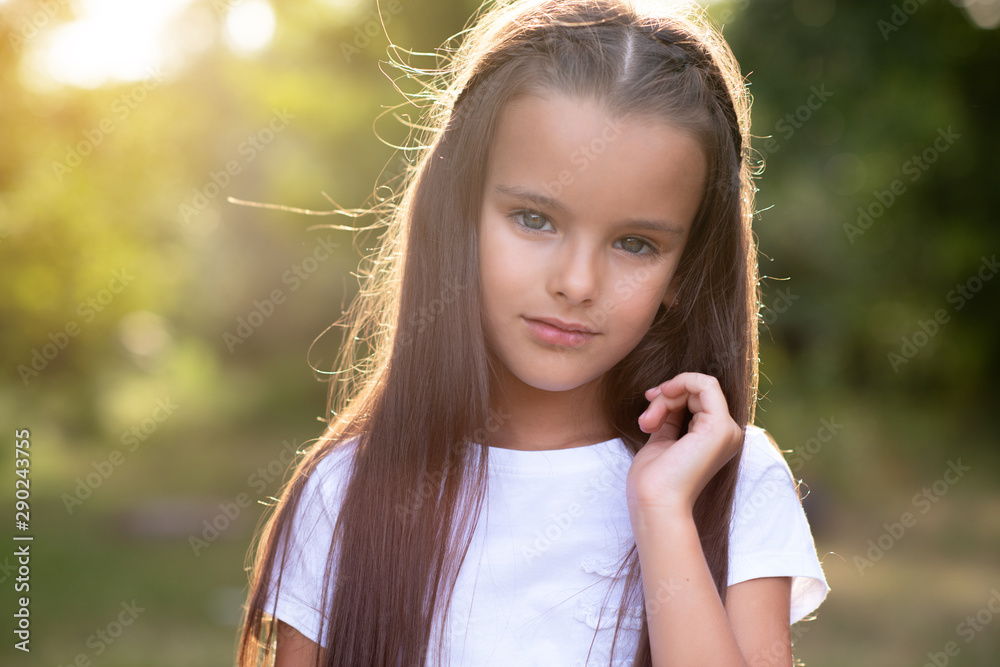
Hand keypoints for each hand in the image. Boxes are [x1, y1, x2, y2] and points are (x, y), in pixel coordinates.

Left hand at [626, 372, 742, 516]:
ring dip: (665, 397)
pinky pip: (706, 384)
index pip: (698, 399)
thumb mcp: (662, 440)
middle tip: (645, 420)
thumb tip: (667, 393)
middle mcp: (727, 434)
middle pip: (697, 392)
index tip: (648, 401)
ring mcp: (726, 431)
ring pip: (698, 387)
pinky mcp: (719, 428)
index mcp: (715, 439)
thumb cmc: (654, 480)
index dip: (671, 394)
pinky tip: (661, 397)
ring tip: (647, 422)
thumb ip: (670, 418)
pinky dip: (680, 383)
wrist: (655, 503)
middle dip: (664, 397)